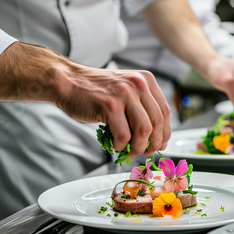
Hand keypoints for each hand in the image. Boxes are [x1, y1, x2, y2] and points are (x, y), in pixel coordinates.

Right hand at [0, 42, 170, 157]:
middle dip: (154, 143)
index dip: (165, 133)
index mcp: (146, 81)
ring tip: (129, 151)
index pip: (165, 112)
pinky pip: (123, 135)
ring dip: (138, 147)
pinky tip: (116, 144)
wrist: (68, 81)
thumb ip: (141, 107)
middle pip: (158, 123)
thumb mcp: (126, 90)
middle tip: (145, 152)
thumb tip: (156, 136)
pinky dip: (121, 145)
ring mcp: (124, 94)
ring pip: (144, 130)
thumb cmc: (95, 90)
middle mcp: (138, 85)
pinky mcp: (109, 105)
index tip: (160, 144)